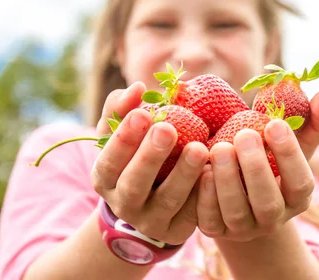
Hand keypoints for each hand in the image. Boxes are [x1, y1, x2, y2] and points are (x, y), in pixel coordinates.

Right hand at [91, 82, 208, 245]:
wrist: (151, 203)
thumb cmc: (135, 155)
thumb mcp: (122, 134)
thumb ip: (122, 108)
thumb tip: (136, 87)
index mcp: (105, 178)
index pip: (109, 161)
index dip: (123, 139)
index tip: (143, 113)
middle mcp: (124, 204)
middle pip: (134, 184)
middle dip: (150, 156)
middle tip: (167, 128)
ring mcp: (151, 221)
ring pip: (167, 200)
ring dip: (183, 174)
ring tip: (199, 148)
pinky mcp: (177, 230)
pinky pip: (192, 214)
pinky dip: (203, 193)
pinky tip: (214, 172)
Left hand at [196, 91, 318, 241]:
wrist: (240, 187)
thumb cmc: (271, 157)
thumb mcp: (293, 141)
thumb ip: (312, 120)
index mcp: (297, 198)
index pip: (300, 183)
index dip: (289, 156)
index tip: (274, 123)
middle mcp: (273, 219)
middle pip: (268, 203)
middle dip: (256, 168)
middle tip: (244, 134)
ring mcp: (244, 228)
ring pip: (237, 213)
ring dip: (228, 180)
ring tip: (219, 147)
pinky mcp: (216, 230)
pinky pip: (210, 220)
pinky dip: (205, 197)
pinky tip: (202, 171)